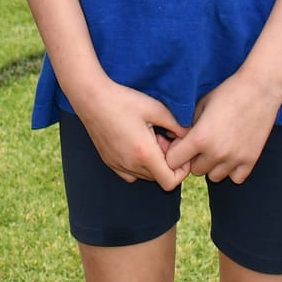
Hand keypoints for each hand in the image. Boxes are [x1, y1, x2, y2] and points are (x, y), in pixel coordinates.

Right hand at [71, 81, 187, 189]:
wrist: (92, 98)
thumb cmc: (124, 101)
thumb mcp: (156, 108)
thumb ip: (176, 125)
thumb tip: (189, 135)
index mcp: (144, 153)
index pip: (170, 182)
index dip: (181, 171)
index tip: (180, 152)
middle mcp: (131, 165)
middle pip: (159, 178)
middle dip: (167, 162)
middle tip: (164, 139)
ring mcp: (118, 165)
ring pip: (145, 176)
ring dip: (153, 163)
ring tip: (149, 137)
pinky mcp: (109, 162)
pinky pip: (130, 174)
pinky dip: (139, 165)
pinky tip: (136, 143)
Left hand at [162, 69, 281, 184]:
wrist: (260, 89)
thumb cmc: (227, 93)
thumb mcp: (201, 105)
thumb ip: (186, 126)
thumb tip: (173, 139)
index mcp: (199, 138)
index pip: (173, 162)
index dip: (175, 153)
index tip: (182, 144)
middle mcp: (216, 153)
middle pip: (195, 171)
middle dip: (196, 159)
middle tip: (203, 144)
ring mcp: (234, 159)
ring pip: (214, 176)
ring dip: (213, 165)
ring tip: (219, 147)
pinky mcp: (250, 161)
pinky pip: (235, 178)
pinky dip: (232, 169)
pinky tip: (233, 153)